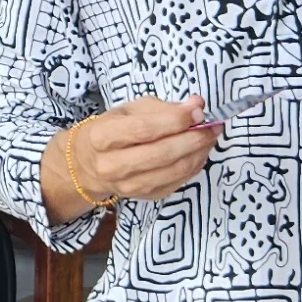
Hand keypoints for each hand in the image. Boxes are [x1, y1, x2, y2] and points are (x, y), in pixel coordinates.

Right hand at [41, 97, 220, 222]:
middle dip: (194, 138)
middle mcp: (112, 165)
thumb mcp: (128, 110)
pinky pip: (178, 182)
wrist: (89, 165)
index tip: (197, 110)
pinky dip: (194, 165)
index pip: (143, 129)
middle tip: (212, 125)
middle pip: (161, 153)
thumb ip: (162, 107)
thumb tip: (196, 104)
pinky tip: (198, 152)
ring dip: (199, 152)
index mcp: (102, 137)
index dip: (175, 120)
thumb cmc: (111, 131)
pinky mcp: (145, 197)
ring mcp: (129, 186)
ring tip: (209, 137)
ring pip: (173, 170)